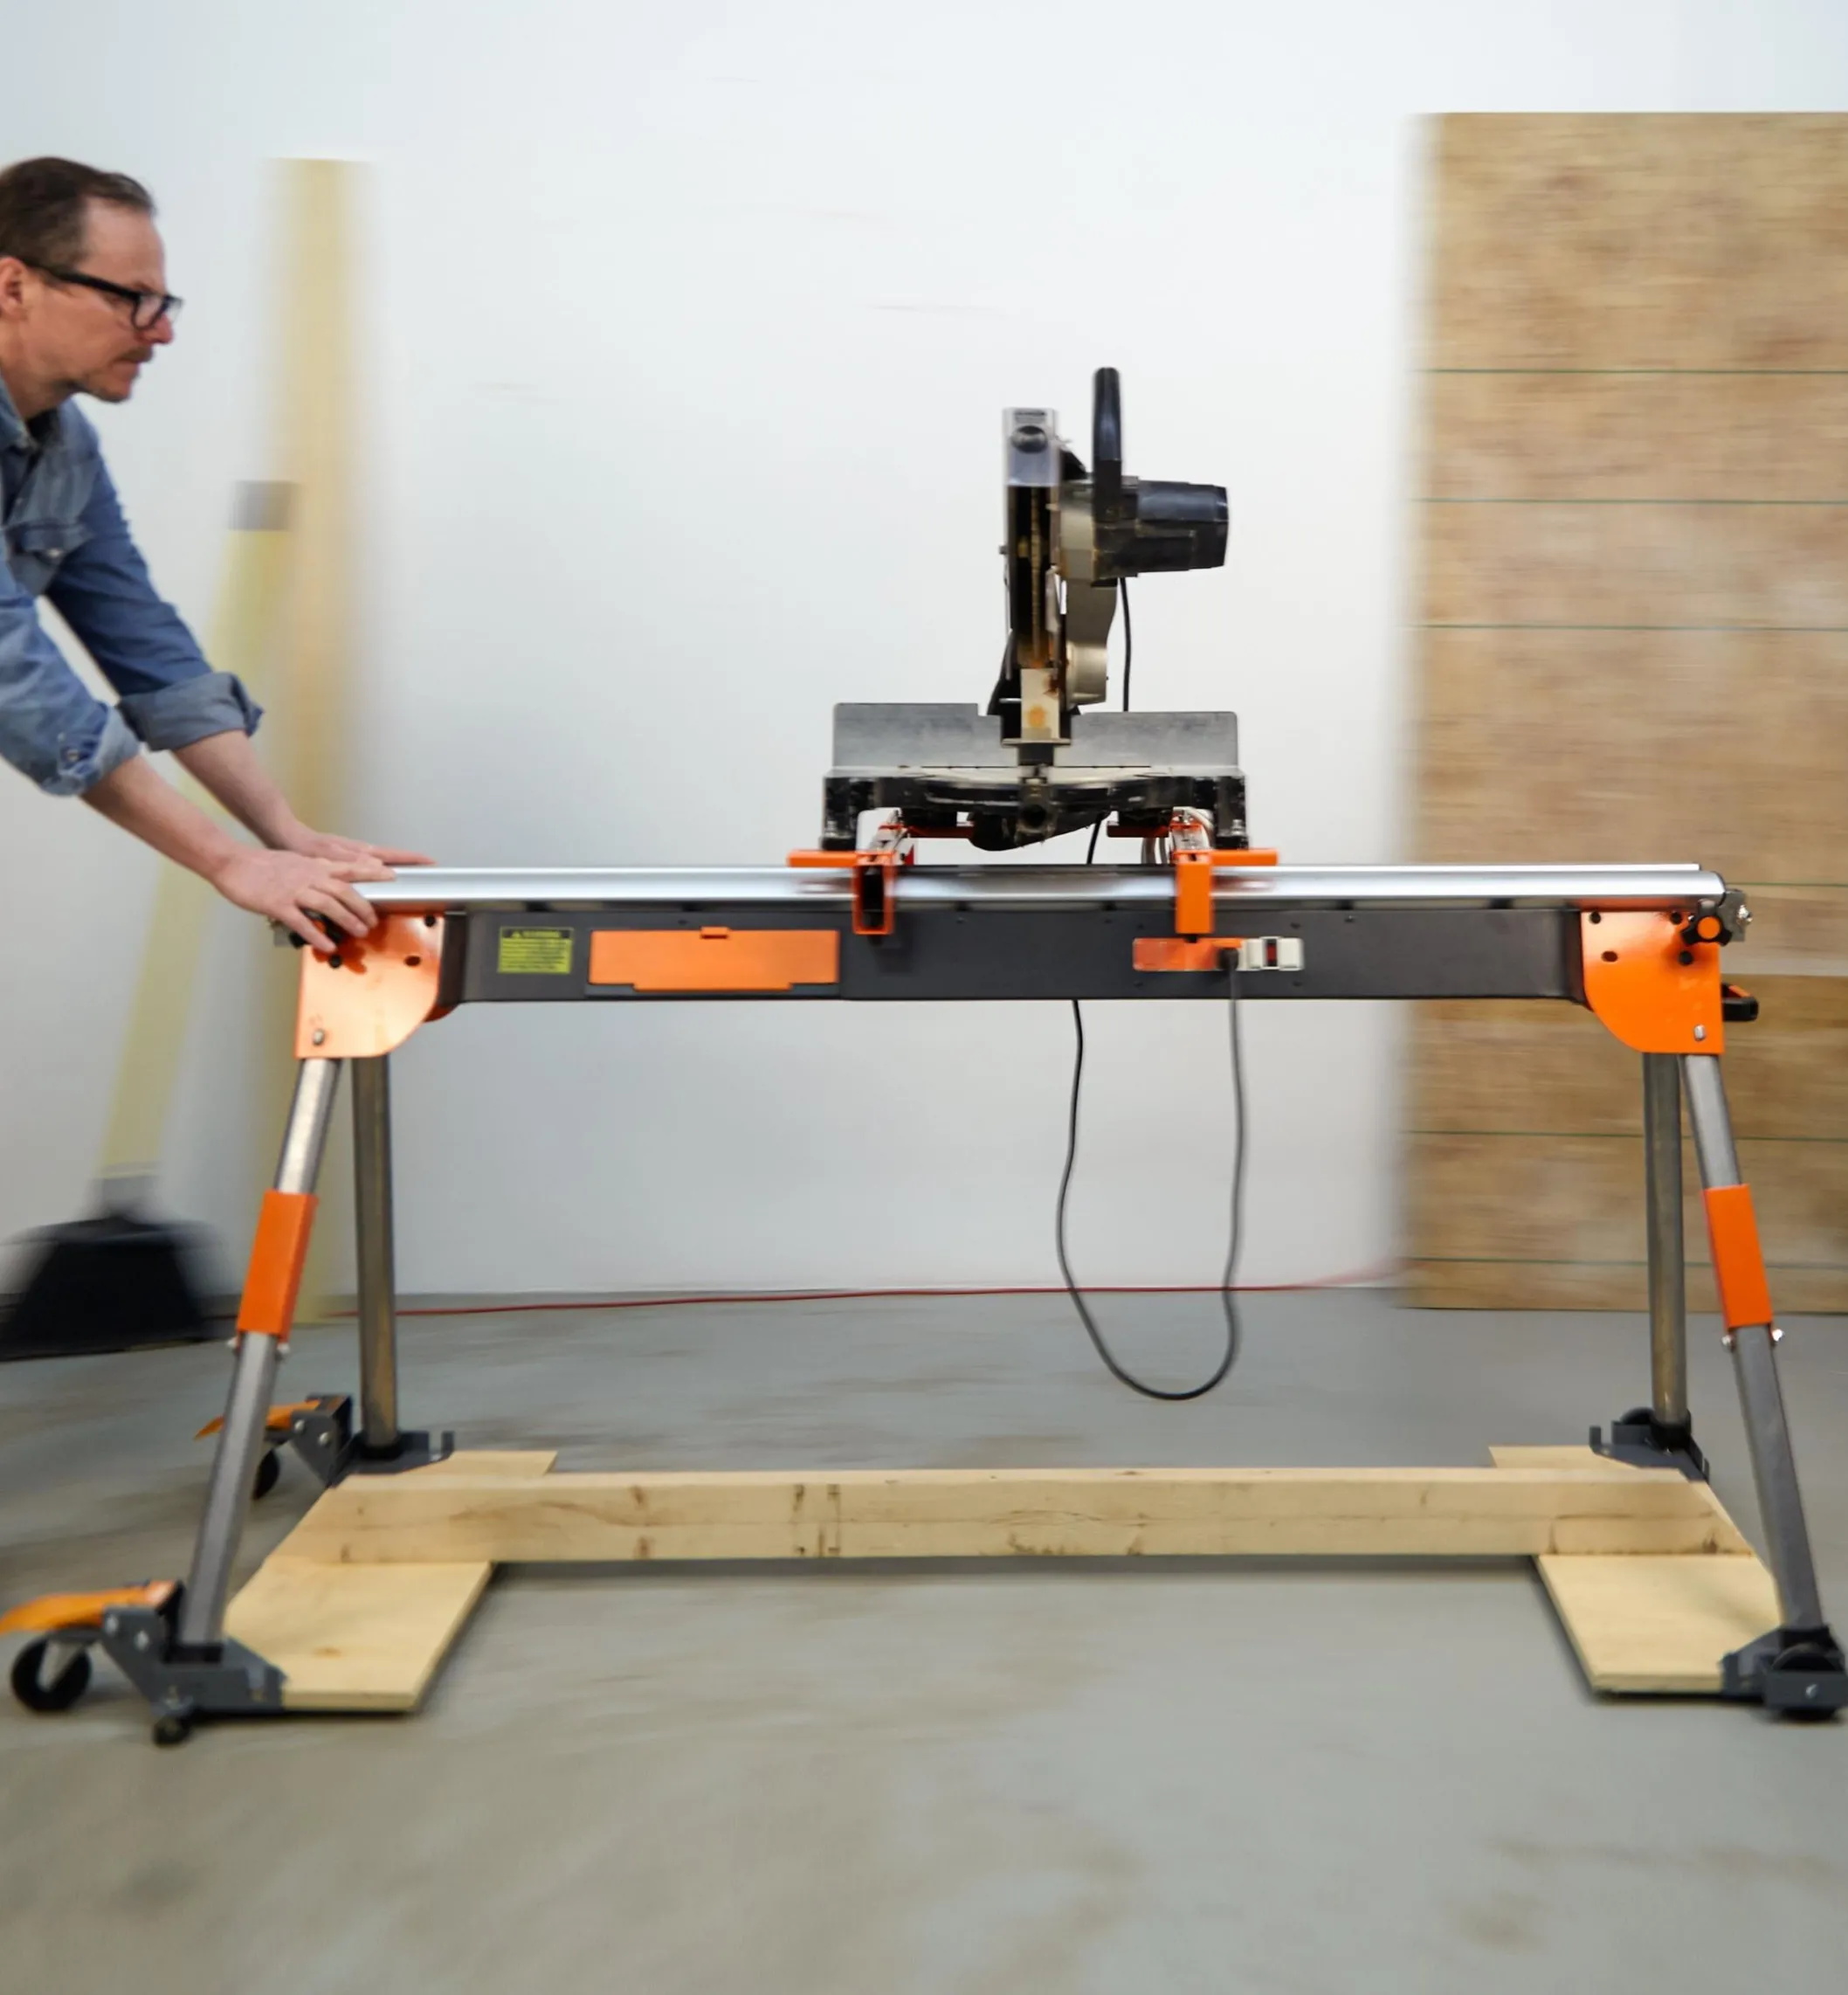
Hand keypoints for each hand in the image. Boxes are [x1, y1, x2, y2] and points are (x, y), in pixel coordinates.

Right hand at [208, 847, 391, 953]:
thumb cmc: (261, 864)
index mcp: (313, 866)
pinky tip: (328, 945)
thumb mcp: (294, 862)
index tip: (391, 877)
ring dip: (348, 919)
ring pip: (329, 904)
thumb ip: (313, 871)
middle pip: (345, 890)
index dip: (372, 873)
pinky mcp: (278, 904)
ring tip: (360, 933)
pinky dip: (317, 934)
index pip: (349, 868)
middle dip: (363, 906)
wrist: (231, 862)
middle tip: (374, 921)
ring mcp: (294, 890)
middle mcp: (308, 876)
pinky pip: (302, 922)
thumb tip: (329, 880)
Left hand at [278, 825, 433, 868]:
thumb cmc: (302, 845)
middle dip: (410, 860)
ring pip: (380, 857)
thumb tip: (380, 865)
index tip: (430, 862)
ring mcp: (350, 851)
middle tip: (429, 865)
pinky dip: (377, 864)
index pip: (391, 855)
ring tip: (411, 868)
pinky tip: (376, 870)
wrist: (283, 833)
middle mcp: (357, 850)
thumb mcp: (327, 856)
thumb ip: (352, 861)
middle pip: (390, 855)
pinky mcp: (341, 853)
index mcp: (356, 852)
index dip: (411, 859)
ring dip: (396, 862)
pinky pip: (366, 860)